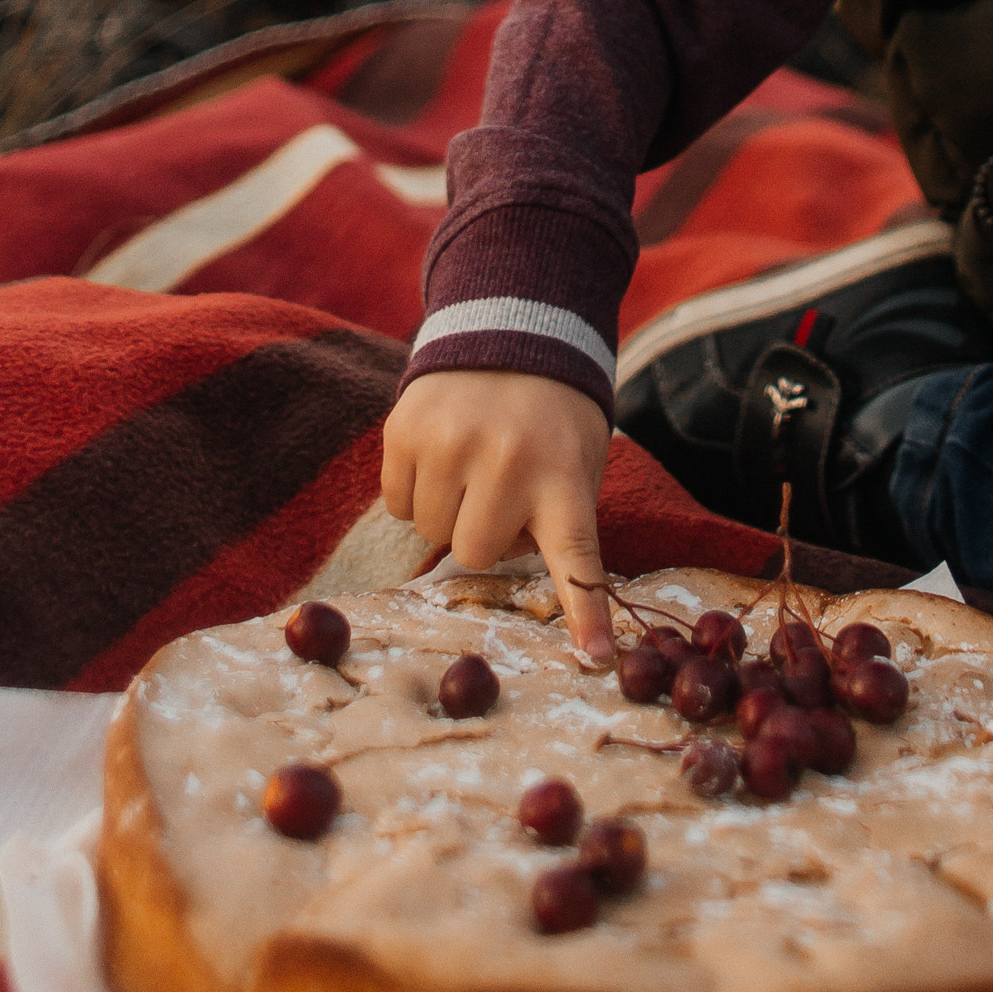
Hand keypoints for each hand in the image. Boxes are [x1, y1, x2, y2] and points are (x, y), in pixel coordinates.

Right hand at [381, 370, 614, 663]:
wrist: (511, 332)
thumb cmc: (552, 418)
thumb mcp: (580, 461)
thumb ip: (562, 522)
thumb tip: (541, 595)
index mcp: (564, 475)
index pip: (577, 558)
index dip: (585, 612)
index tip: (595, 659)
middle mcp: (508, 460)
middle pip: (476, 553)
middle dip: (485, 535)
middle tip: (502, 491)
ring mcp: (451, 443)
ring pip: (431, 532)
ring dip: (449, 511)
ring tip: (473, 464)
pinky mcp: (405, 430)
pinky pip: (397, 503)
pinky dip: (414, 490)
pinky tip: (442, 453)